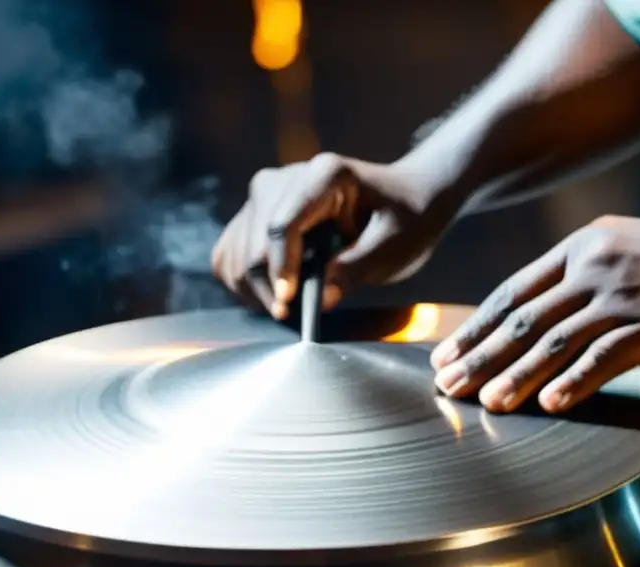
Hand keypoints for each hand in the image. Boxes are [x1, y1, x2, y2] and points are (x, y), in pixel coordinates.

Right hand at [212, 153, 450, 318]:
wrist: (409, 198)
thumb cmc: (407, 218)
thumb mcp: (394, 246)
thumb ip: (356, 269)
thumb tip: (321, 299)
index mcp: (325, 176)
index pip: (283, 223)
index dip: (281, 267)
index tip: (287, 302)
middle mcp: (287, 177)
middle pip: (256, 239)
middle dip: (267, 285)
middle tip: (289, 316)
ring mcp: (268, 193)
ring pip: (237, 247)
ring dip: (251, 287)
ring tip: (282, 309)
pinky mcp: (259, 212)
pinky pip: (230, 249)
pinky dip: (240, 279)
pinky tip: (266, 296)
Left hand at [430, 215, 639, 412]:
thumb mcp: (622, 255)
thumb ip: (577, 280)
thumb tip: (533, 317)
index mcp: (581, 248)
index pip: (512, 292)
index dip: (476, 327)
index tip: (447, 354)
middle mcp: (594, 268)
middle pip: (522, 320)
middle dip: (480, 356)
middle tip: (447, 385)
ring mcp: (621, 297)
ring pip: (553, 342)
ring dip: (516, 376)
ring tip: (487, 403)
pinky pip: (601, 361)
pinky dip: (572, 385)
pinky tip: (547, 406)